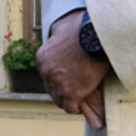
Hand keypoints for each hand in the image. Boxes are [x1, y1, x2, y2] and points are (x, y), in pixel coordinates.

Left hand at [36, 9, 110, 129]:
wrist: (94, 37)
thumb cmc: (82, 28)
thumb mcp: (62, 27)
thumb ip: (56, 33)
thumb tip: (57, 31)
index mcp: (42, 57)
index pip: (46, 75)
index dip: (57, 79)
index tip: (67, 80)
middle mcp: (46, 72)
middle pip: (50, 88)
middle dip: (61, 90)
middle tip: (73, 91)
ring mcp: (57, 84)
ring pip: (59, 100)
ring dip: (68, 100)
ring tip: (79, 100)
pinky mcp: (70, 93)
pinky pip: (70, 108)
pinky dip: (76, 108)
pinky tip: (82, 105)